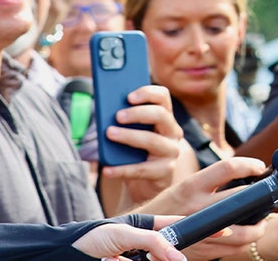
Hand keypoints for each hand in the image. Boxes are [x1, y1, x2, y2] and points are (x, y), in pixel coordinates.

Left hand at [71, 217, 185, 260]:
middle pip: (167, 253)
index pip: (176, 225)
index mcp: (146, 226)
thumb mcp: (124, 234)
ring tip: (113, 258)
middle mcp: (144, 244)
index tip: (209, 235)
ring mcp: (135, 260)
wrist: (64, 255)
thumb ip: (154, 241)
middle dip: (159, 256)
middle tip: (146, 257)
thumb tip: (178, 256)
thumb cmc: (90, 237)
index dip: (190, 229)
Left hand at [98, 85, 184, 209]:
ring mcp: (171, 152)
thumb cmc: (136, 153)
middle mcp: (172, 132)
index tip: (128, 96)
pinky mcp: (165, 172)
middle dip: (138, 113)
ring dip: (129, 136)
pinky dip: (122, 169)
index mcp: (165, 117)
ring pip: (152, 140)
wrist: (147, 184)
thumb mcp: (133, 134)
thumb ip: (124, 122)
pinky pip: (142, 169)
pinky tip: (107, 169)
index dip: (147, 93)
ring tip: (109, 134)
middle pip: (161, 115)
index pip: (163, 97)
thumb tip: (104, 113)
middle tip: (117, 117)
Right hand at [138, 157, 270, 260]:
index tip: (260, 167)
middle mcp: (197, 207)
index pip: (227, 167)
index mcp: (192, 186)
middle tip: (269, 198)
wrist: (143, 234)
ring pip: (242, 232)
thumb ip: (211, 183)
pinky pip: (233, 249)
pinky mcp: (203, 250)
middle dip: (261, 201)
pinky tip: (247, 235)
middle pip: (241, 202)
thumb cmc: (169, 206)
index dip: (249, 164)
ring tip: (261, 222)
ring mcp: (200, 230)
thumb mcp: (185, 187)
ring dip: (258, 228)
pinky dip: (244, 242)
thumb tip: (244, 176)